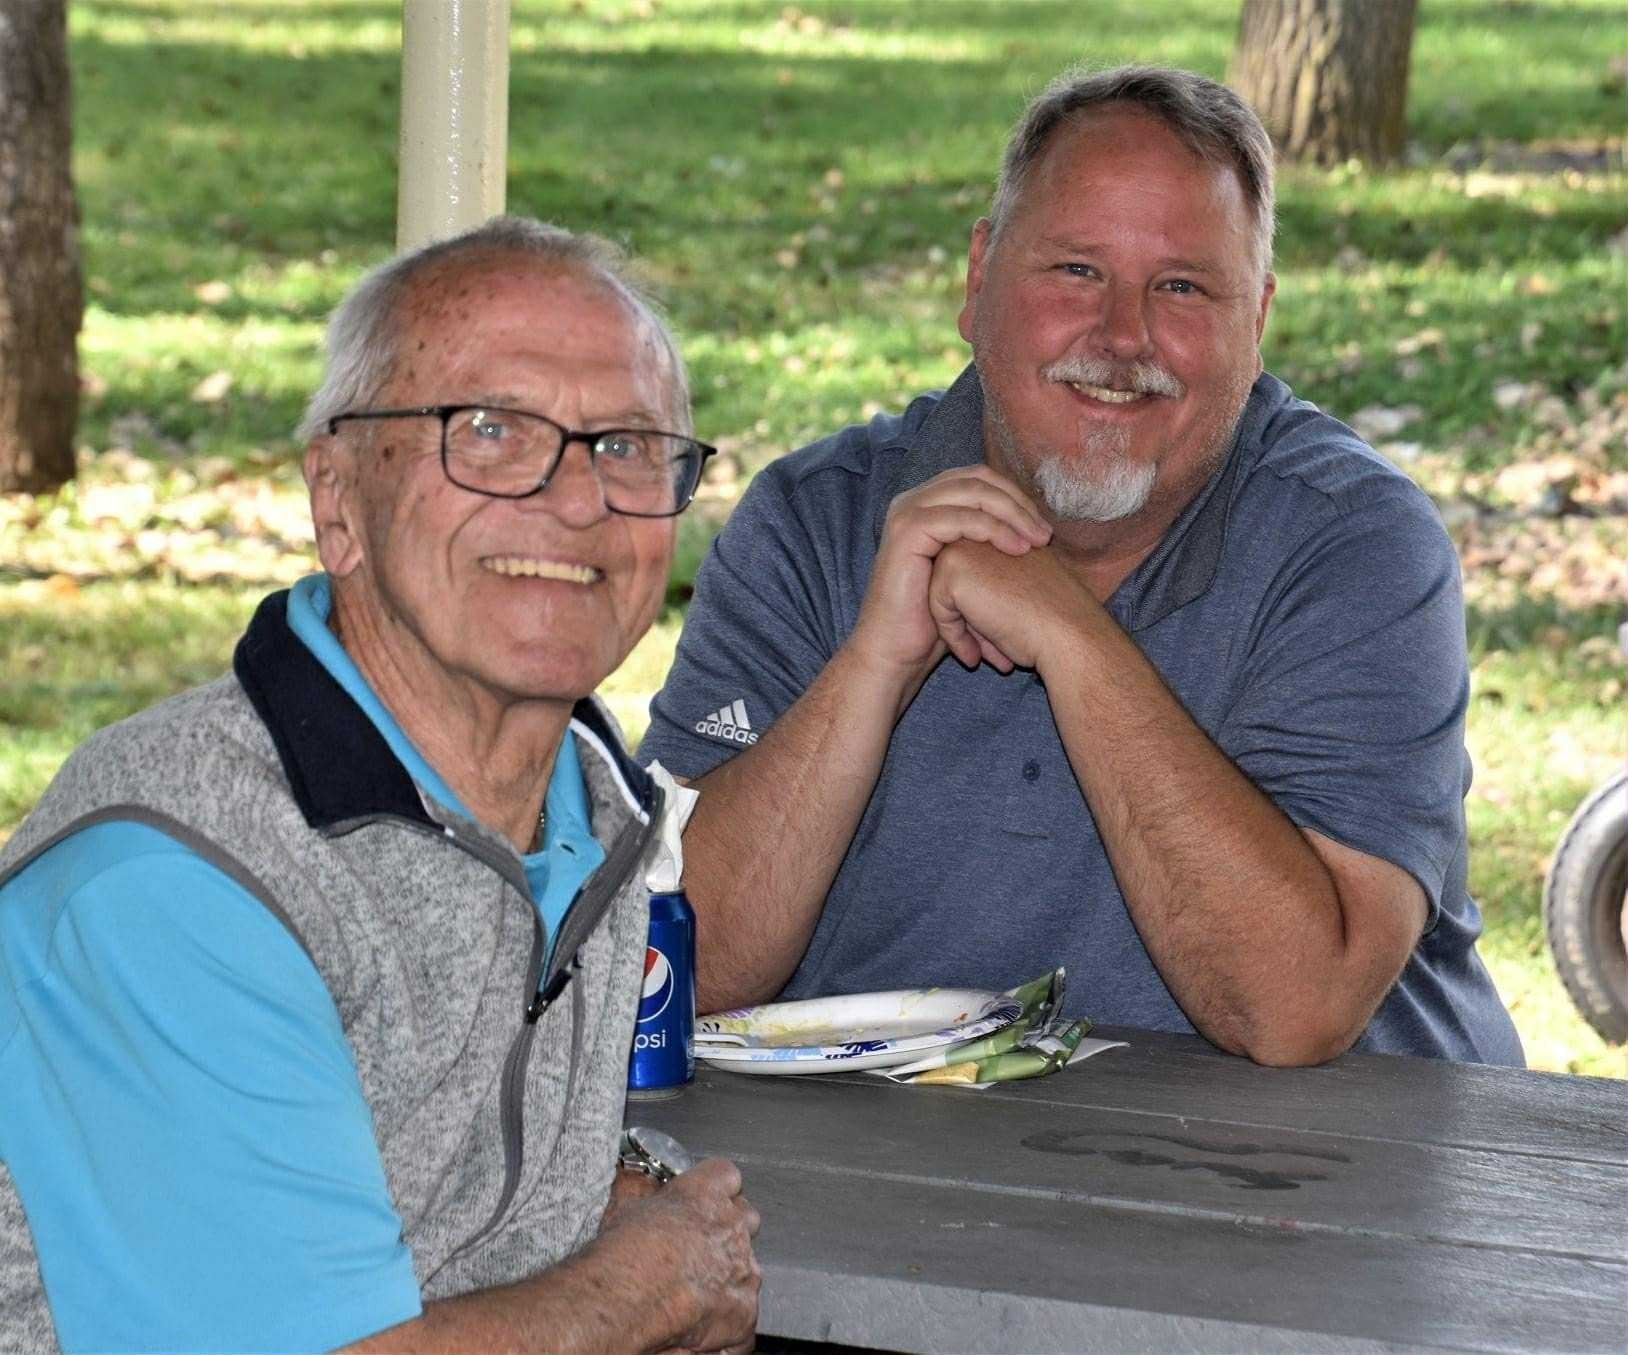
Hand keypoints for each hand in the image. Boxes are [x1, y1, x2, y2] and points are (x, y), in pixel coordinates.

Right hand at [598, 1157, 761, 1354]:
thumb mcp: (625, 1206)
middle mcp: (731, 1225)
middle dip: (727, 1229)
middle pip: (744, 1217)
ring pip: (748, 1263)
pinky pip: (746, 1308)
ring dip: (729, 1272)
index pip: (726, 1176)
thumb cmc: (623, 1254)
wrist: (628, 1301)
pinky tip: (703, 1319)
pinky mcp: (744, 1309)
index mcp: (705, 1193)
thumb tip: (634, 1181)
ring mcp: (742, 1268)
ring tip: (696, 1287)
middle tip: (698, 1245)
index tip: (701, 1199)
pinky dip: (729, 1315)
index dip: (714, 1189)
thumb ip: (643, 1192)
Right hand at [849, 466, 1050, 690]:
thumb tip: (1037, 528)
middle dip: (1018, 502)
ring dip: (1012, 513)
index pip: (980, 479)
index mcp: (928, 505)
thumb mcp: (967, 574)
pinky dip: (992, 529)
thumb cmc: (933, 623)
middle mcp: (913, 501)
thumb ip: (990, 543)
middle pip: (978, 478)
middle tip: (1045, 534)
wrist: (896, 654)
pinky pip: (959, 517)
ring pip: (972, 492)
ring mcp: (906, 513)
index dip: (1016, 497)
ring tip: (1037, 541)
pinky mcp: (906, 531)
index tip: (1044, 530)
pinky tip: (1016, 548)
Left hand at [926, 539, 1097, 673]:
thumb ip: (988, 587)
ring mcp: (965, 546)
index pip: (972, 580)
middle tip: (998, 650)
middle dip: (971, 623)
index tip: (1005, 638)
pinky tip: (977, 656)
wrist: (1067, 633)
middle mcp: (982, 533)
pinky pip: (938, 610)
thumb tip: (958, 610)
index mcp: (1002, 534)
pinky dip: (954, 637)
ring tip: (991, 653)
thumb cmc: (1051, 620)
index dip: (983, 617)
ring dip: (962, 631)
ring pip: (942, 597)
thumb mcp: (1018, 593)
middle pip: (955, 586)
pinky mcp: (953, 568)